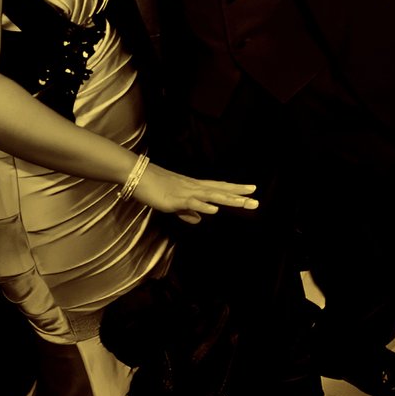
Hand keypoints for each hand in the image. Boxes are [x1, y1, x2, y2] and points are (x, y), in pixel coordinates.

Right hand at [132, 163, 260, 223]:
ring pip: (211, 196)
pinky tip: (215, 210)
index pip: (220, 187)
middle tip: (257, 201)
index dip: (235, 190)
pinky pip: (192, 203)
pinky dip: (204, 206)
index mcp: (195, 187)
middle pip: (220, 191)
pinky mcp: (175, 199)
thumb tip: (198, 220)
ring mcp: (186, 192)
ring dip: (228, 200)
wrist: (137, 176)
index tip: (252, 191)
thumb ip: (187, 211)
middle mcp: (194, 187)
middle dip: (239, 196)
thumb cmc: (154, 187)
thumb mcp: (173, 202)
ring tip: (244, 203)